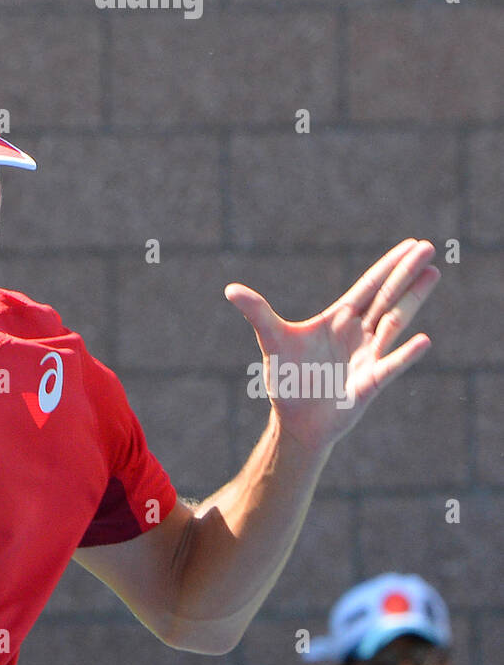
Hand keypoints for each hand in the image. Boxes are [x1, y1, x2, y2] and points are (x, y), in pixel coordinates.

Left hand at [225, 239, 440, 452]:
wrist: (295, 421)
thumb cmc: (287, 380)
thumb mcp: (272, 341)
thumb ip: (258, 313)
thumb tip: (230, 288)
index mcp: (339, 319)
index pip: (368, 286)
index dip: (389, 265)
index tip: (412, 244)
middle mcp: (359, 333)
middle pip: (386, 297)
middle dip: (406, 273)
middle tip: (430, 246)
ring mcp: (368, 356)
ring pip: (394, 322)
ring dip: (413, 300)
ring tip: (434, 274)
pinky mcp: (370, 383)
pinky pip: (390, 366)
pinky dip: (405, 355)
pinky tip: (422, 340)